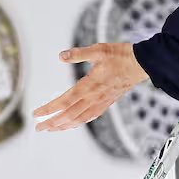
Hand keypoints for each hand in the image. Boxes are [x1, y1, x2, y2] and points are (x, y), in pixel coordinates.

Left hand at [33, 43, 148, 131]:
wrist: (142, 64)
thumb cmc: (120, 55)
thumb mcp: (98, 50)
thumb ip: (78, 54)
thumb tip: (61, 56)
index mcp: (89, 85)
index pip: (64, 102)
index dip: (49, 109)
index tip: (36, 114)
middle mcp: (94, 97)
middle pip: (69, 115)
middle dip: (52, 123)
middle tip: (38, 128)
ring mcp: (101, 102)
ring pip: (79, 119)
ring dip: (64, 125)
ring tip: (52, 129)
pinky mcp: (107, 102)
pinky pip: (91, 116)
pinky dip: (79, 122)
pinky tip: (73, 123)